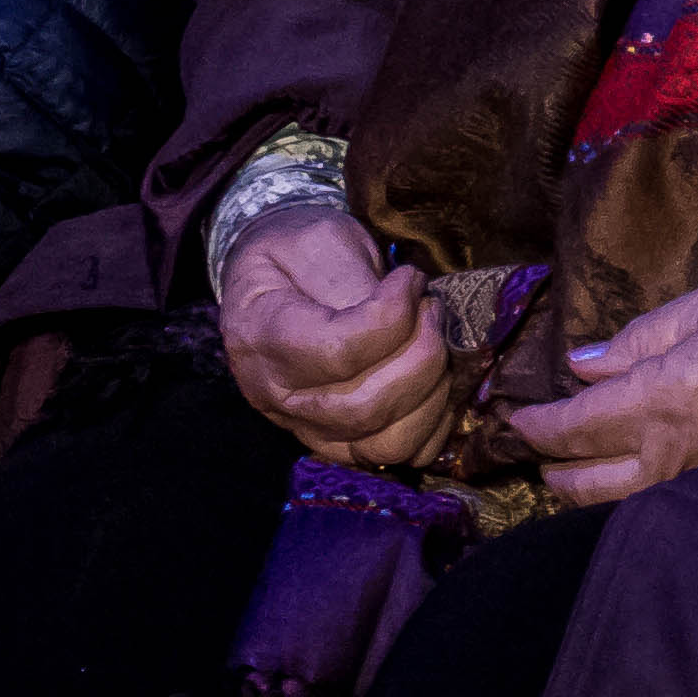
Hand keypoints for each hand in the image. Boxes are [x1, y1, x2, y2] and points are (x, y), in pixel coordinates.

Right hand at [217, 201, 462, 469]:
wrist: (272, 276)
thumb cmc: (295, 250)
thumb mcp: (317, 241)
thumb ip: (349, 277)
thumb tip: (396, 315)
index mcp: (261, 337)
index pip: (338, 352)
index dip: (392, 318)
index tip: (411, 279)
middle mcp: (277, 397)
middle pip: (365, 408)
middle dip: (421, 356)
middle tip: (432, 309)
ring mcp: (307, 428)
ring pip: (386, 444)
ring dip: (432, 393)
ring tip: (436, 341)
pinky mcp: (338, 443)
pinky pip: (399, 455)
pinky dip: (433, 423)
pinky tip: (435, 377)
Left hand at [505, 268, 697, 507]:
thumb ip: (644, 334)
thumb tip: (586, 364)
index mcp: (657, 400)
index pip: (570, 428)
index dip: (533, 426)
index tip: (510, 417)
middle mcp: (668, 454)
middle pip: (583, 481)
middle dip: (549, 464)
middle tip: (533, 444)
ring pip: (617, 502)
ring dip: (583, 486)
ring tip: (569, 467)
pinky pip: (655, 502)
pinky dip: (625, 493)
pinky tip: (627, 474)